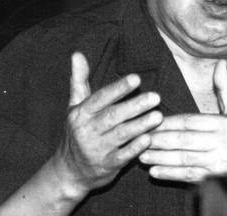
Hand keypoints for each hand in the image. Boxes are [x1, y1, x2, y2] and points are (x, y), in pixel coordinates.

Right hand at [51, 52, 162, 197]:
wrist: (68, 172)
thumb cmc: (77, 132)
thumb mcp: (74, 106)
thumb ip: (79, 80)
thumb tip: (77, 54)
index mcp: (81, 114)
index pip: (100, 98)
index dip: (118, 89)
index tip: (136, 79)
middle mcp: (87, 131)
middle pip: (113, 116)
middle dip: (135, 106)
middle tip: (156, 97)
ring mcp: (96, 150)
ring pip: (120, 135)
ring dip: (140, 125)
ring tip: (158, 116)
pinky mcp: (106, 166)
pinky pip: (122, 157)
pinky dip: (135, 149)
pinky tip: (148, 139)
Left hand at [139, 60, 226, 182]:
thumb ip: (224, 88)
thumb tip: (221, 63)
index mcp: (225, 124)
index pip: (189, 121)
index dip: (168, 122)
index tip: (151, 121)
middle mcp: (223, 142)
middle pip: (183, 140)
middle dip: (159, 139)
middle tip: (139, 137)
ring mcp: (219, 162)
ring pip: (183, 158)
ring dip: (159, 158)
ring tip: (141, 155)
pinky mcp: (215, 179)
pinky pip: (188, 176)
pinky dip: (170, 174)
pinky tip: (155, 172)